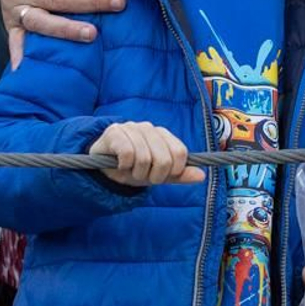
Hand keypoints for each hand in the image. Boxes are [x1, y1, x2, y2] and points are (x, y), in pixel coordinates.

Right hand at [89, 122, 204, 186]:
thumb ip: (179, 175)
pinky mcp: (114, 132)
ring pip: (145, 158)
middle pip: (164, 158)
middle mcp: (149, 128)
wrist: (102, 167)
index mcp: (163, 135)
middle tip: (143, 176)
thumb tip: (202, 175)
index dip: (173, 171)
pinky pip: (128, 153)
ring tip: (130, 171)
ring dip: (137, 173)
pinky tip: (120, 165)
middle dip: (153, 176)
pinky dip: (125, 166)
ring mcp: (132, 128)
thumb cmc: (133, 169)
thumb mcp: (157, 174)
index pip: (180, 153)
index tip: (160, 177)